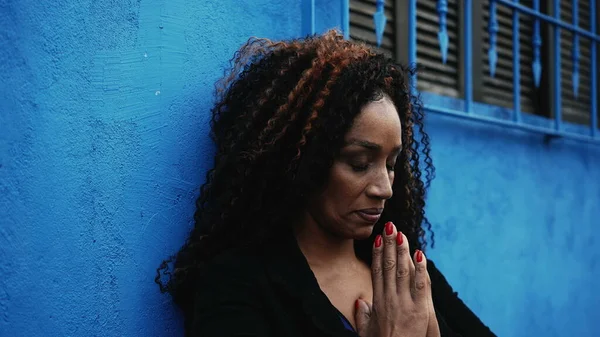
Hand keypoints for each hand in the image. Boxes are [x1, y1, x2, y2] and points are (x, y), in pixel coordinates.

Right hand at [354, 222, 439, 336]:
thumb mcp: (366, 331)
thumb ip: (362, 315)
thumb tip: (360, 302)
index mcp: (378, 301)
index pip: (376, 271)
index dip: (377, 253)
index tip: (378, 238)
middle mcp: (390, 298)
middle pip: (388, 265)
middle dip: (389, 244)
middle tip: (390, 226)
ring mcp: (405, 303)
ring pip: (402, 271)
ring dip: (402, 250)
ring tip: (401, 234)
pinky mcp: (420, 310)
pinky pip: (421, 285)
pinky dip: (421, 269)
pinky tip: (420, 254)